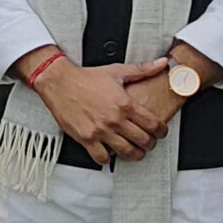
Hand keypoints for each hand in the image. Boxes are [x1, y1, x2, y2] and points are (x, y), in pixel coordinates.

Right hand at [28, 54, 170, 165]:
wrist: (60, 82)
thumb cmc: (85, 78)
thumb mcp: (117, 71)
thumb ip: (142, 69)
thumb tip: (162, 63)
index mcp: (125, 104)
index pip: (153, 124)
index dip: (161, 131)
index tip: (160, 132)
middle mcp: (114, 119)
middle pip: (143, 140)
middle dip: (150, 143)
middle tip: (148, 142)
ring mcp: (100, 131)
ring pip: (126, 152)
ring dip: (134, 154)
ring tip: (135, 152)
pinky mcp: (86, 138)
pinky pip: (102, 157)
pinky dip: (108, 158)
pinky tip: (109, 152)